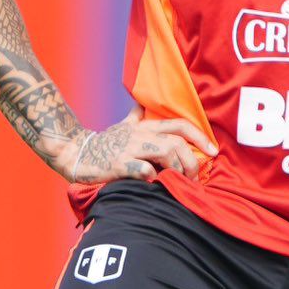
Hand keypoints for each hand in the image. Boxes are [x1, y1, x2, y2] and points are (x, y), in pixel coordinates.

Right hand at [60, 109, 216, 184]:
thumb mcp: (124, 125)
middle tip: (194, 178)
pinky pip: (142, 169)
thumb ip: (137, 116)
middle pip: (176, 142)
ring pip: (165, 152)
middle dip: (191, 161)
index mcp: (145, 127)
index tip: (213, 151)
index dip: (199, 136)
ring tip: (179, 183)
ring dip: (177, 169)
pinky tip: (156, 185)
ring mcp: (129, 149)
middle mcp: (140, 135)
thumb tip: (141, 103)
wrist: (76, 152)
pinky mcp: (118, 165)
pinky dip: (153, 177)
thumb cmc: (104, 142)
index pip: (179, 124)